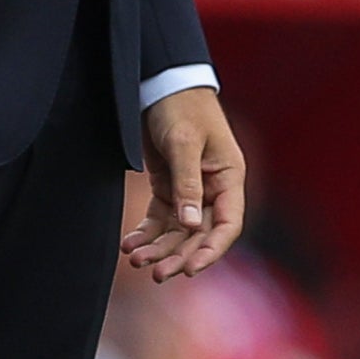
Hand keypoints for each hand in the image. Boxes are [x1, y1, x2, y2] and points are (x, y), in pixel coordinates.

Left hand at [124, 87, 246, 281]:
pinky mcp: (168, 188)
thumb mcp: (185, 142)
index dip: (211, 251)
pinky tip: (130, 245)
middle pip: (199, 235)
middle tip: (156, 274)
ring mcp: (190, 191)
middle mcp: (213, 190)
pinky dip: (146, 234)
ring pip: (178, 232)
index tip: (190, 270)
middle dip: (179, 256)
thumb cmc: (181, 106)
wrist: (160, 83)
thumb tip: (192, 224)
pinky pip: (160, 219)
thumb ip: (187, 182)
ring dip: (159, 249)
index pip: (227, 225)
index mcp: (229, 179)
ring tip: (136, 261)